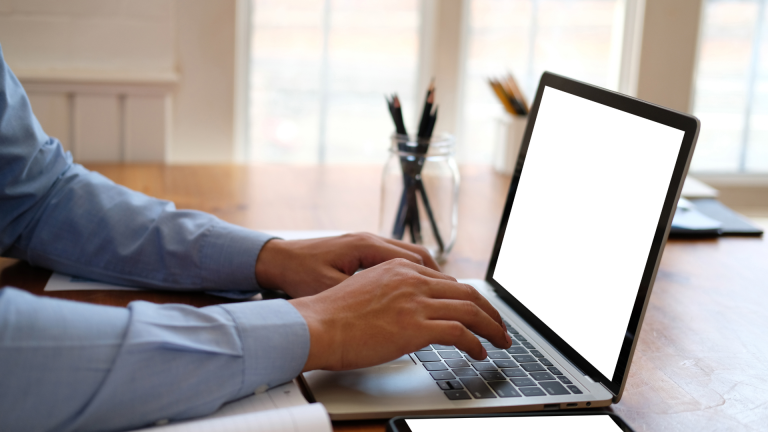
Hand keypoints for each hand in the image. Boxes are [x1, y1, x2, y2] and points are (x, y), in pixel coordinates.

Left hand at [254, 232, 438, 297]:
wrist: (274, 260)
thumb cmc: (297, 275)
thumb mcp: (331, 290)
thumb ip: (363, 298)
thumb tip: (393, 314)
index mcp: (366, 246)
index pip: (416, 260)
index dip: (438, 281)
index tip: (453, 298)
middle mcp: (370, 240)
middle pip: (418, 256)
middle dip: (439, 279)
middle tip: (456, 301)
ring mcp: (364, 243)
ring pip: (407, 258)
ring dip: (425, 276)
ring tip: (439, 299)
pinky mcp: (357, 251)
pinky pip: (393, 261)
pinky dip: (407, 275)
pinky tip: (410, 294)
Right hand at [289, 259, 512, 371]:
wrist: (315, 325)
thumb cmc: (331, 315)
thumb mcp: (365, 291)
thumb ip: (390, 294)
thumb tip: (403, 311)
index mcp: (399, 268)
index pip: (446, 281)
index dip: (467, 297)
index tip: (476, 310)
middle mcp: (412, 280)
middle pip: (466, 291)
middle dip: (488, 311)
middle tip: (498, 326)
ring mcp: (416, 301)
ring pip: (470, 309)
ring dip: (491, 327)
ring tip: (500, 341)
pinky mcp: (416, 326)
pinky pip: (460, 333)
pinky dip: (476, 344)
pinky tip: (479, 353)